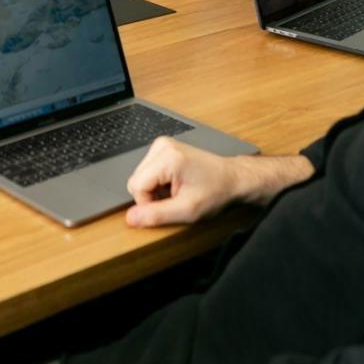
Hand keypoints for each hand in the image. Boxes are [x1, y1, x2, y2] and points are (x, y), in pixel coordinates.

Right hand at [126, 137, 245, 226]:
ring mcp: (162, 145)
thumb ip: (156, 215)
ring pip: (140, 177)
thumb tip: (130, 218)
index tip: (169, 207)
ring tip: (177, 192)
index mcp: (168, 157)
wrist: (233, 179)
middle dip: (151, 196)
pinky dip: (158, 183)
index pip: (136, 186)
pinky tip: (175, 184)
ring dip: (155, 190)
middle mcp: (162, 146)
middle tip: (175, 200)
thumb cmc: (216, 192)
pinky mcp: (164, 148)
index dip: (148, 204)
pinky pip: (147, 172)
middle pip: (136, 180)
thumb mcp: (187, 211)